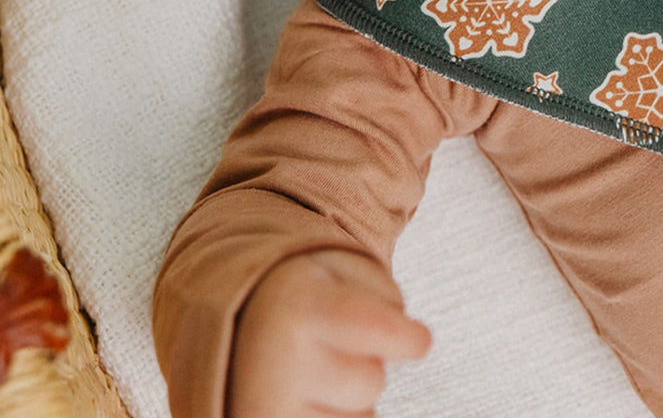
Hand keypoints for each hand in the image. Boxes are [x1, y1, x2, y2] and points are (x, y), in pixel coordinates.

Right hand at [228, 247, 431, 416]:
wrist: (229, 329)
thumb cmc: (301, 295)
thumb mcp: (339, 269)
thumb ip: (385, 296)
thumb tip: (417, 344)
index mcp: (296, 305)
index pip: (370, 327)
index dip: (405, 338)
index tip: (422, 340)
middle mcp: (275, 363)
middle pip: (371, 380)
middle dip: (370, 363)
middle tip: (335, 342)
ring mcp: (266, 413)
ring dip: (351, 399)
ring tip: (313, 370)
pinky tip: (308, 399)